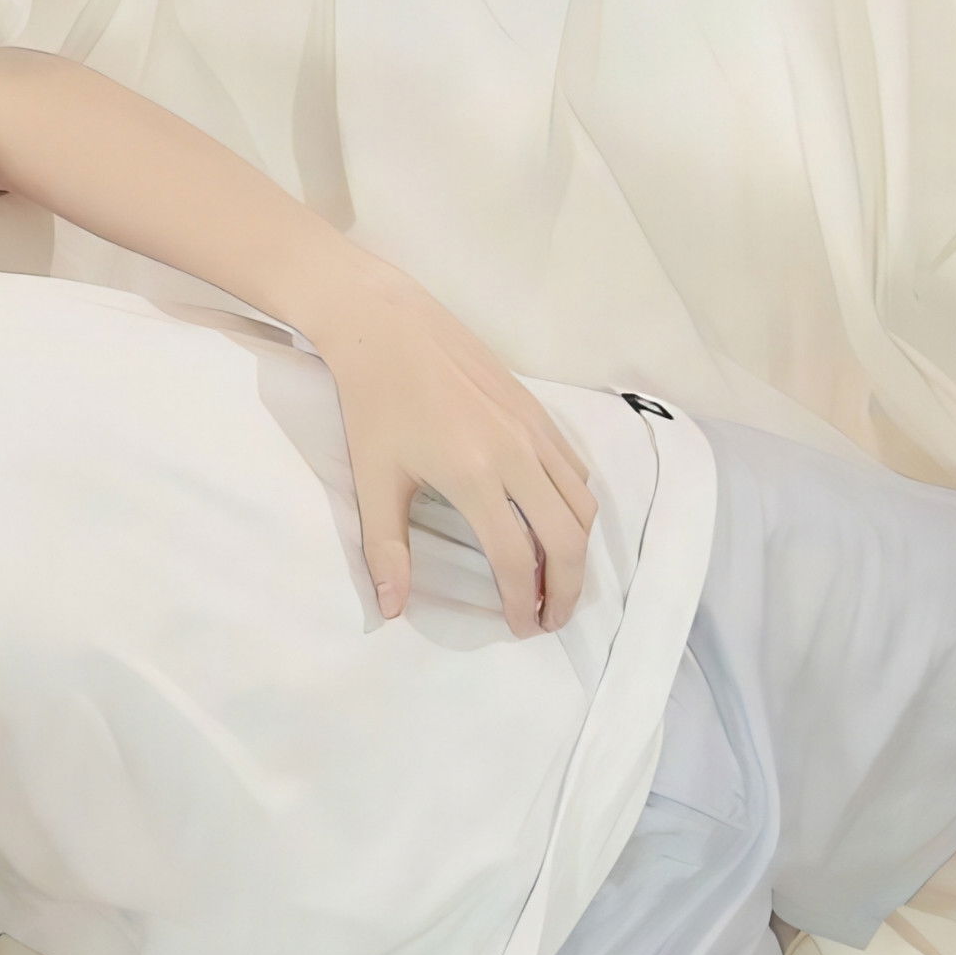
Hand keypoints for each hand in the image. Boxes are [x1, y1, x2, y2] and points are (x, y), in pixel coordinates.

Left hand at [303, 280, 596, 634]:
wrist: (388, 327)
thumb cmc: (374, 404)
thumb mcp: (373, 480)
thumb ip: (386, 548)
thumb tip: (392, 609)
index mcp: (476, 476)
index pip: (518, 558)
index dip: (523, 602)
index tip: (521, 627)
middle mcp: (518, 455)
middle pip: (567, 538)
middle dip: (568, 588)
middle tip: (554, 619)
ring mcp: (535, 430)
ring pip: (582, 504)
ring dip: (579, 550)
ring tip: (561, 581)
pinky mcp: (539, 412)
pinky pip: (575, 470)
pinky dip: (577, 508)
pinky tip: (556, 525)